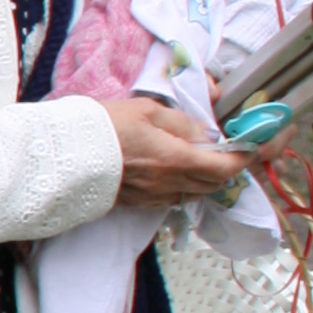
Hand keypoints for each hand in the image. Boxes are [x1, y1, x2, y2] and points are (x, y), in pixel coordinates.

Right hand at [100, 94, 240, 210]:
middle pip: (213, 185)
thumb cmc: (104, 127)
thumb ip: (182, 123)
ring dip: (204, 181)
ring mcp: (153, 197)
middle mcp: (169, 184)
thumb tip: (203, 134)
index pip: (225, 167)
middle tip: (224, 152)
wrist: (64, 156)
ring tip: (198, 163)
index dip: (242, 159)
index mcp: (176, 159)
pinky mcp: (137, 203)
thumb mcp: (148, 110)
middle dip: (225, 170)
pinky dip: (182, 188)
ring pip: (194, 195)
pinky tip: (172, 174)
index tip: (249, 149)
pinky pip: (172, 200)